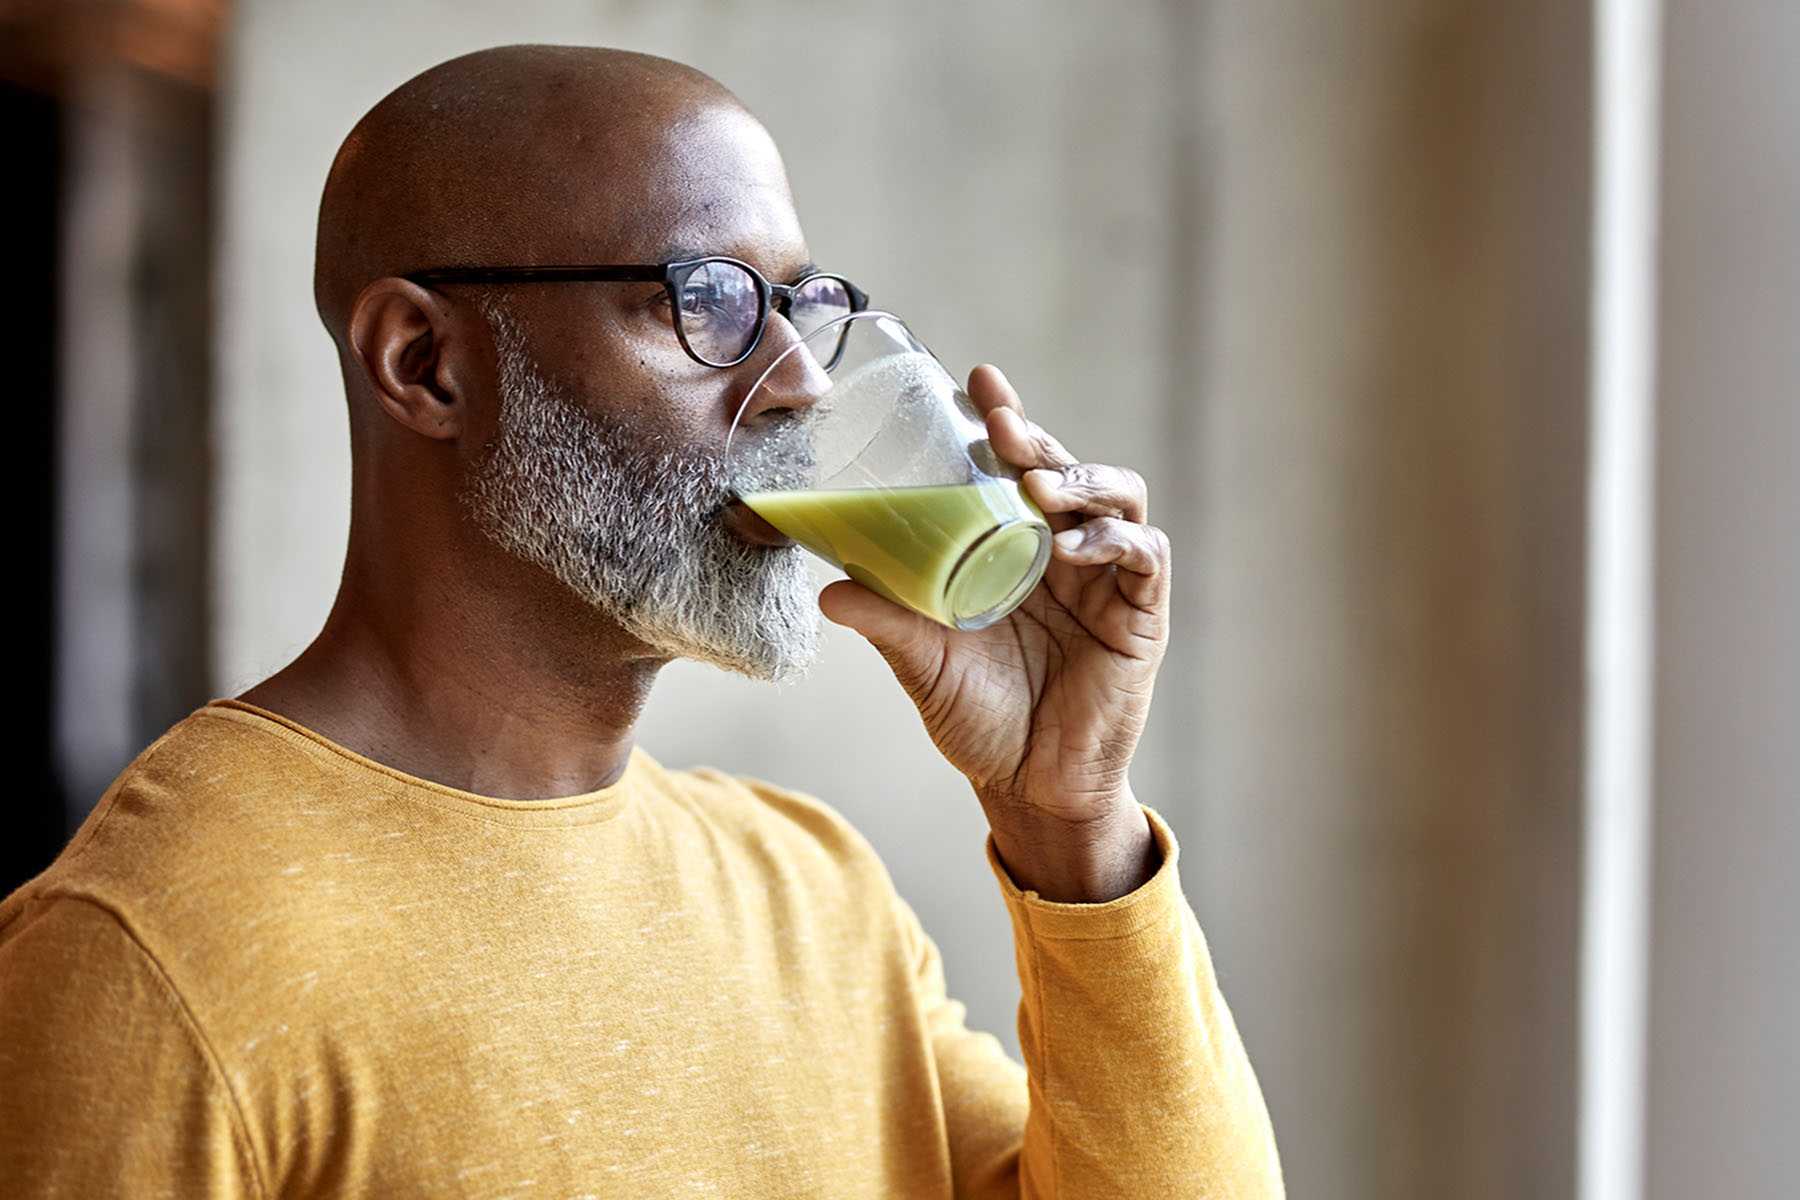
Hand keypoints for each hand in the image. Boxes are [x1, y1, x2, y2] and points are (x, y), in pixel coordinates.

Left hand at [818, 364, 1169, 901]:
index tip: (978, 380)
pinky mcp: (1141, 615)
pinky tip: (1072, 548)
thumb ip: (885, 620)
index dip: (1007, 419)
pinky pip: (1143, 556)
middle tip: (1000, 425)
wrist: (1028, 789)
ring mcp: (1108, 580)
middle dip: (1038, 438)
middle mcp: (1067, 552)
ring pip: (1119, 497)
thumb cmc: (979, 719)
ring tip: (1037, 487)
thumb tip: (825, 586)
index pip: (1019, 467)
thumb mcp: (922, 662)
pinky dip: (1113, 541)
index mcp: (1018, 548)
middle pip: (1067, 469)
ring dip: (1081, 481)